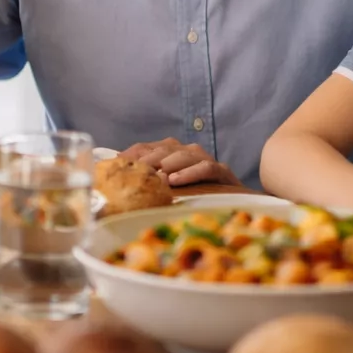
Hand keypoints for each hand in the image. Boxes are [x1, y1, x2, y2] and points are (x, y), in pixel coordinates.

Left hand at [121, 138, 240, 187]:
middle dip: (149, 158)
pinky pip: (206, 167)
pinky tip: (176, 180)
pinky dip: (190, 173)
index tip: (116, 162)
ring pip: (185, 155)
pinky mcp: (222, 172)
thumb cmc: (197, 198)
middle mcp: (188, 152)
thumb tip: (119, 184)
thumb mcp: (167, 191)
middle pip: (165, 149)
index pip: (147, 147)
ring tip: (157, 175)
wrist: (236, 205)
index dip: (132, 153)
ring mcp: (206, 160)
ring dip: (169, 163)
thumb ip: (148, 185)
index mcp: (172, 153)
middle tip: (136, 170)